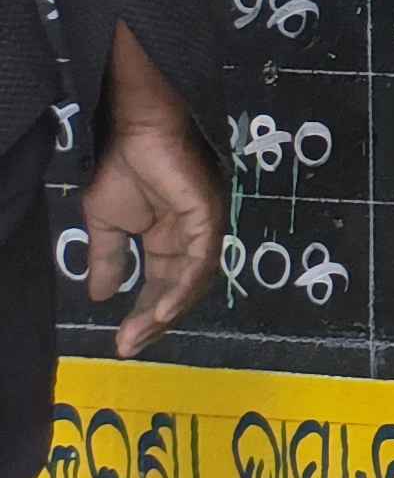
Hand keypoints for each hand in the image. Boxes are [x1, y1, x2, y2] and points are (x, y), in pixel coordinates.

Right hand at [84, 29, 220, 356]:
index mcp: (169, 238)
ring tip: (140, 333)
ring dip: (168, 311)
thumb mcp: (108, 224)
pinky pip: (202, 257)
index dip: (145, 314)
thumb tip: (100, 295)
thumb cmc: (123, 167)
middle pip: (182, 289)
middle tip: (130, 345)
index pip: (163, 285)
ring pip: (195, 279)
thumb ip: (109, 259)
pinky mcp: (209, 213)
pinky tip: (163, 309)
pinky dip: (184, 286)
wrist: (132, 131)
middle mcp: (191, 235)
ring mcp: (204, 224)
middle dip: (156, 321)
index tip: (123, 342)